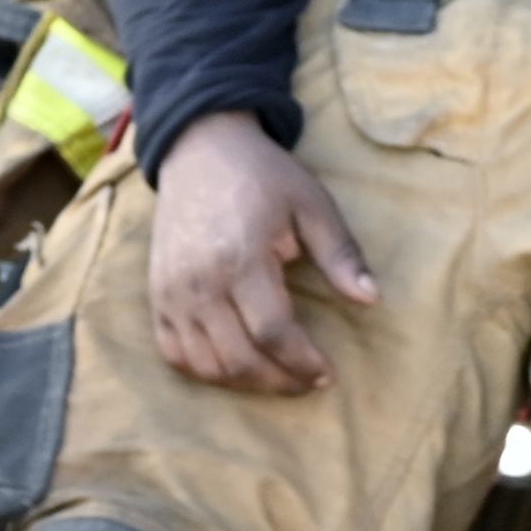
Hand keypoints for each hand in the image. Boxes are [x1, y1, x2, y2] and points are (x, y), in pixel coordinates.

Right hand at [149, 110, 378, 394]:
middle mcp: (200, 282)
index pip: (273, 332)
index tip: (328, 374)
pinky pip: (175, 354)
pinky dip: (205, 371)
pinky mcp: (157, 295)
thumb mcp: (311, 203)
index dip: (303, 362)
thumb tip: (372, 300)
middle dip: (279, 382)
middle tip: (308, 382)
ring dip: (245, 383)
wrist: (201, 148)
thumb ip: (340, 253)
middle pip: (239, 360)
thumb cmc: (263, 176)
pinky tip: (235, 365)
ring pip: (206, 366)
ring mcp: (172, 292)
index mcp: (242, 257)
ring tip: (277, 376)